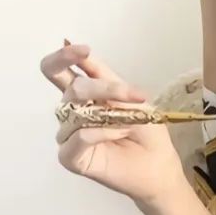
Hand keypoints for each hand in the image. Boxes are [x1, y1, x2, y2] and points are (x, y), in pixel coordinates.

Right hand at [41, 41, 183, 204]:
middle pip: (71, 88)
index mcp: (81, 95)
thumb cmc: (146, 131)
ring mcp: (68, 135)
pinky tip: (119, 133)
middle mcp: (70, 112)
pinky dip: (101, 132)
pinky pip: (79, 137)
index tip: (84, 50)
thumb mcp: (130, 97)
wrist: (159, 164)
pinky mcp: (70, 157)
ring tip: (131, 123)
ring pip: (77, 112)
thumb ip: (105, 76)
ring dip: (110, 114)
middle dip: (100, 87)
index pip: (56, 70)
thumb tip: (83, 52)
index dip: (64, 56)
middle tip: (131, 95)